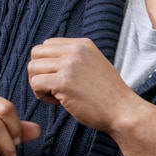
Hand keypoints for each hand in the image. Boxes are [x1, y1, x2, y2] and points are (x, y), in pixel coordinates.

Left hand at [26, 37, 140, 132]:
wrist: (123, 111)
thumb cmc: (108, 95)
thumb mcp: (94, 65)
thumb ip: (75, 59)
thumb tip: (48, 63)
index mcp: (82, 44)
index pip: (48, 44)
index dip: (48, 63)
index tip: (61, 78)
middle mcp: (75, 50)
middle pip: (36, 53)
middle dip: (39, 72)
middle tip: (53, 88)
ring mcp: (69, 65)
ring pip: (32, 68)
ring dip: (39, 84)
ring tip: (56, 96)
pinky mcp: (63, 82)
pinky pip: (36, 83)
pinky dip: (41, 95)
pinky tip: (58, 102)